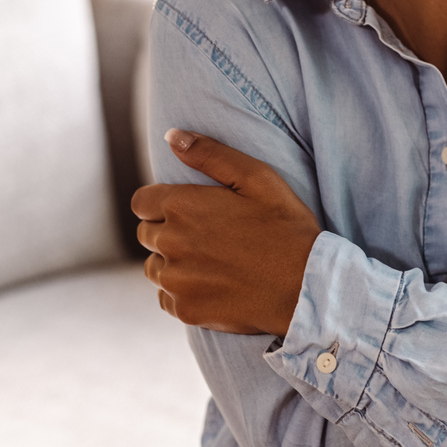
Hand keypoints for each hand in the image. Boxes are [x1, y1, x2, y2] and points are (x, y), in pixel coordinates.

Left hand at [131, 130, 321, 336]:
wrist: (306, 287)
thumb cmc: (286, 228)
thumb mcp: (256, 178)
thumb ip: (210, 154)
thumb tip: (172, 136)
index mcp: (182, 205)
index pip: (141, 202)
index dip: (159, 204)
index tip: (183, 211)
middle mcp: (170, 243)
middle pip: (146, 235)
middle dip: (167, 232)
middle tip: (207, 237)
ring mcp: (176, 280)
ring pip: (154, 268)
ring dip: (172, 264)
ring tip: (210, 263)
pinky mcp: (185, 310)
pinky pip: (166, 299)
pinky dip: (181, 293)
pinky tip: (212, 286)